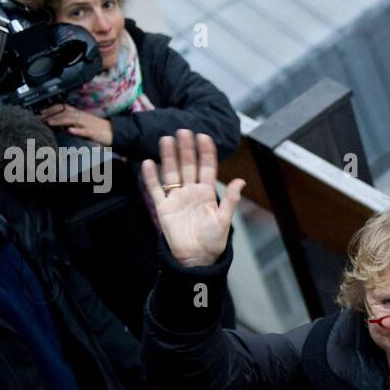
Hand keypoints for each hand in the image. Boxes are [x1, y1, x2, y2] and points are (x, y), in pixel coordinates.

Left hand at [40, 104, 112, 145]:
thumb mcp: (84, 123)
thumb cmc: (99, 129)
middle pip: (66, 113)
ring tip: (50, 122)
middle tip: (42, 117)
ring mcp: (88, 125)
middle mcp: (83, 117)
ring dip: (60, 121)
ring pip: (73, 120)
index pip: (64, 108)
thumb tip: (60, 125)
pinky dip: (77, 130)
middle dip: (53, 114)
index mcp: (80, 114)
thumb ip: (74, 122)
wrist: (115, 132)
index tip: (42, 112)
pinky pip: (85, 131)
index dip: (53, 109)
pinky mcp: (94, 133)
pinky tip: (70, 131)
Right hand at [141, 129, 243, 267]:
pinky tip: (148, 163)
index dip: (206, 152)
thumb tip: (241, 181)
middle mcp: (191, 192)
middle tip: (184, 131)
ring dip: (169, 156)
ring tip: (166, 139)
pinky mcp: (163, 208)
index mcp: (207, 193)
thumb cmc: (213, 242)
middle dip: (186, 148)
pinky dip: (151, 177)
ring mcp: (176, 198)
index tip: (204, 136)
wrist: (196, 259)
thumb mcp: (224, 220)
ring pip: (171, 173)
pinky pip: (155, 190)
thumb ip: (230, 200)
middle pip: (188, 166)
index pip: (207, 168)